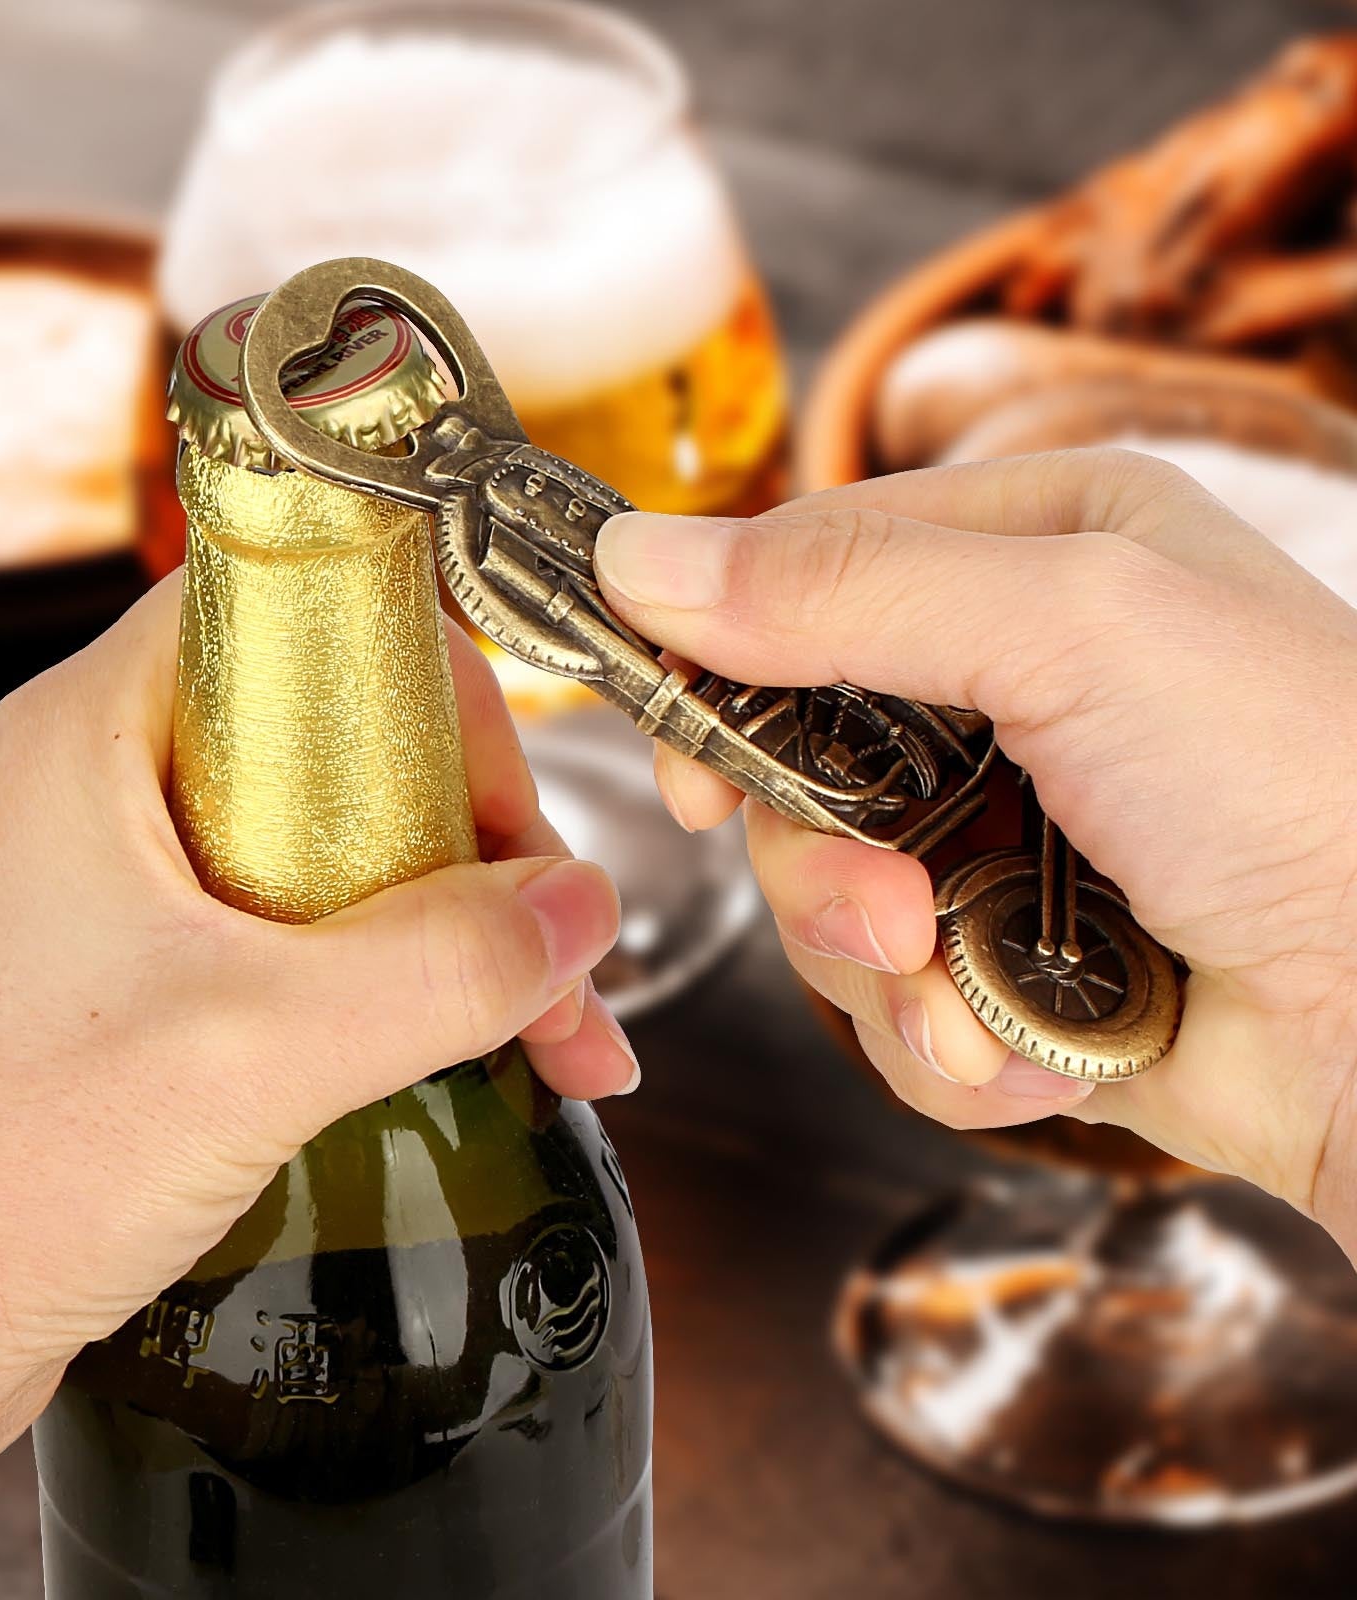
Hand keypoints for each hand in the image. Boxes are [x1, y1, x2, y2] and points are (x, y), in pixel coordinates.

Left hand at [0, 575, 633, 1594]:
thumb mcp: (253, 1052)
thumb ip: (442, 968)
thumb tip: (580, 911)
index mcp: (94, 736)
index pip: (297, 614)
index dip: (423, 682)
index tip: (502, 797)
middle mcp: (105, 795)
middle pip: (342, 744)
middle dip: (477, 848)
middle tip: (551, 948)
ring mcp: (121, 896)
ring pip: (336, 858)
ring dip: (454, 935)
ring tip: (551, 1036)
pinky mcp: (142, 989)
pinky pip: (302, 948)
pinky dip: (395, 995)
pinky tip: (475, 1064)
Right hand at [596, 448, 1356, 1252]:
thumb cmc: (1297, 781)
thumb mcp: (1070, 624)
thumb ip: (842, 588)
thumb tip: (633, 558)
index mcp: (1033, 555)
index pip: (806, 579)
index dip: (722, 667)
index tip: (688, 756)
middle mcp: (1011, 691)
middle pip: (794, 766)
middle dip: (819, 864)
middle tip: (886, 910)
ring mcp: (1004, 835)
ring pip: (828, 901)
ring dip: (880, 969)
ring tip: (967, 994)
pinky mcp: (1010, 963)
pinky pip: (894, 1006)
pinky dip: (944, 1044)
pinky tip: (1024, 1049)